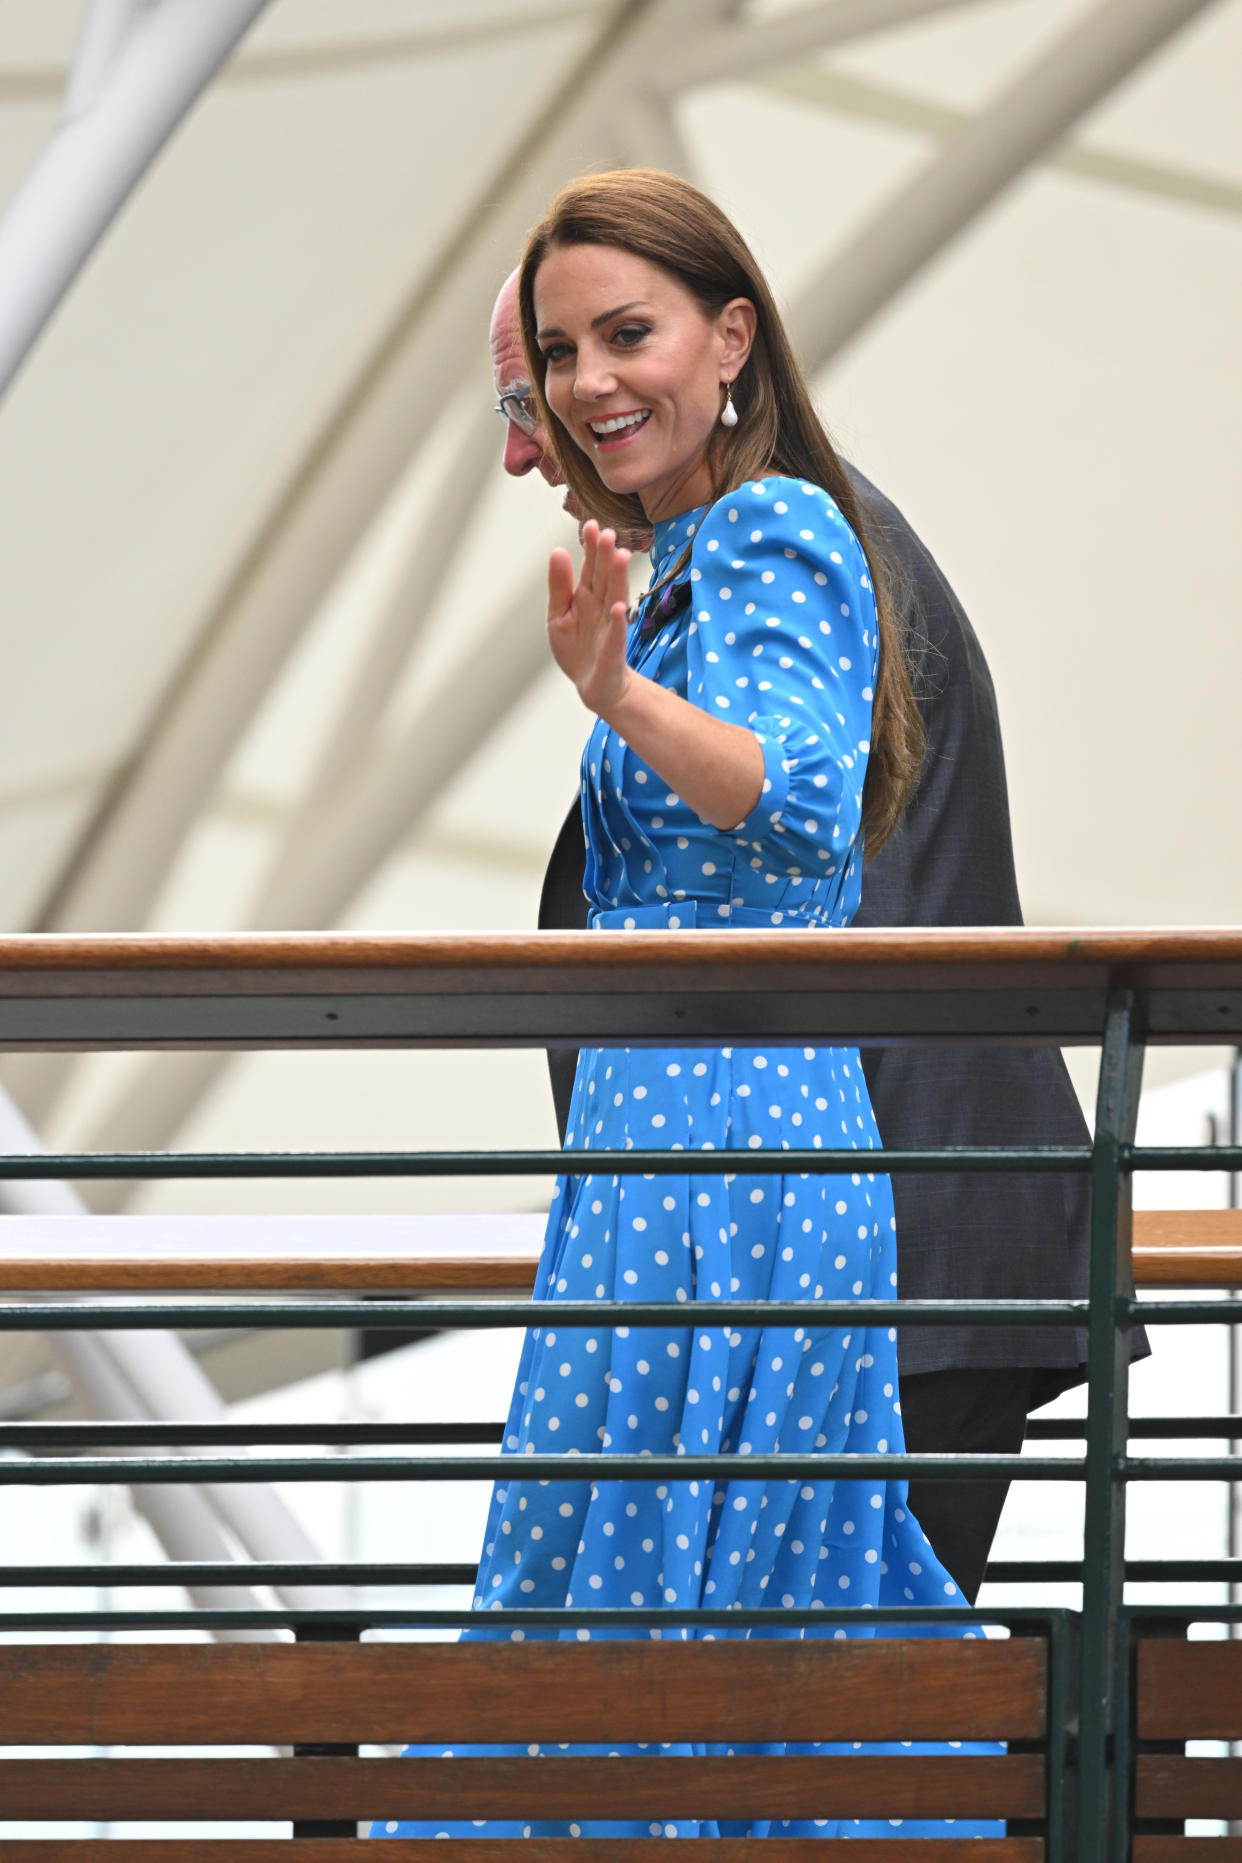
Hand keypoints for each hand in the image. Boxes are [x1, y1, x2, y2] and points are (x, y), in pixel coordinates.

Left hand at [546, 521, 632, 717]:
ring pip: (614, 598)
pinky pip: (616, 635)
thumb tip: (558, 551)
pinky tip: (619, 608)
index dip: (590, 548)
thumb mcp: (558, 615)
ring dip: (618, 578)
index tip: (591, 524)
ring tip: (620, 556)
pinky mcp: (613, 651)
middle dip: (605, 556)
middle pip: (603, 578)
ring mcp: (609, 627)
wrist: (593, 685)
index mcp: (586, 597)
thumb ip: (559, 586)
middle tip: (607, 532)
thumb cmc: (576, 648)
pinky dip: (618, 623)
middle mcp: (601, 607)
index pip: (589, 567)